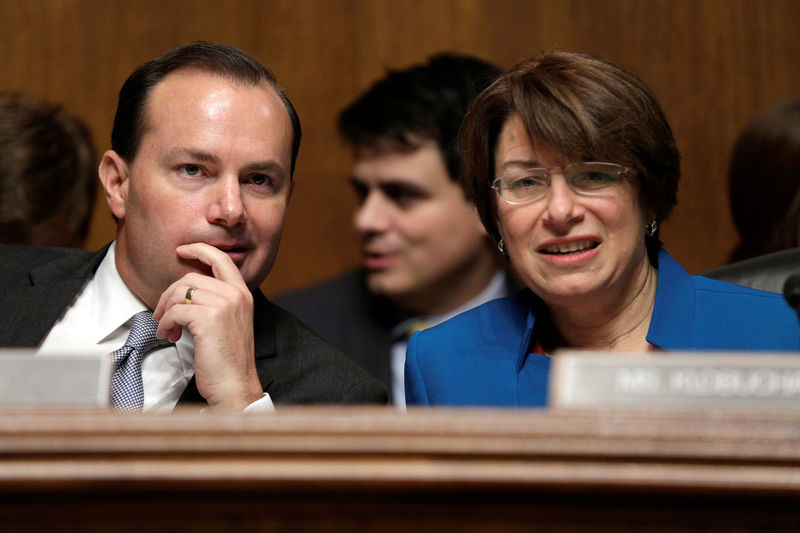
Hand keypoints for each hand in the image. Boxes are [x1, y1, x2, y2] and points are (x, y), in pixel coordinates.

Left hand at [153, 243, 263, 410]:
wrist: (235, 386)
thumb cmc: (228, 360)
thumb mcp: (228, 324)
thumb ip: (217, 302)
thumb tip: (188, 289)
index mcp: (243, 294)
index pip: (221, 259)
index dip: (199, 250)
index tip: (181, 251)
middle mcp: (236, 295)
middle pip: (191, 277)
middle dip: (169, 294)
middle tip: (162, 314)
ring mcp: (224, 305)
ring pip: (181, 292)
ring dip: (165, 310)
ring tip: (166, 328)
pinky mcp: (209, 318)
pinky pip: (175, 310)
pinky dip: (165, 323)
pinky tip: (168, 335)